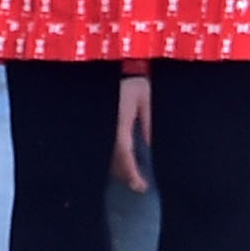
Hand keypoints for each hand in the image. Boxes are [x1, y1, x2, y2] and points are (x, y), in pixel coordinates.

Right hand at [111, 71, 151, 191]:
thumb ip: (148, 125)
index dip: (132, 173)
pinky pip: (105, 145)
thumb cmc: (134, 81)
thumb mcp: (146, 101)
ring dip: (119, 168)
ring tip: (133, 177)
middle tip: (140, 186)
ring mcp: (101, 127)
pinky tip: (123, 161)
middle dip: (126, 175)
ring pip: (107, 155)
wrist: (117, 64)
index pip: (124, 154)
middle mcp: (106, 127)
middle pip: (113, 160)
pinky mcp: (99, 125)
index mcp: (119, 122)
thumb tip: (150, 147)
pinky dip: (114, 156)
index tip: (142, 186)